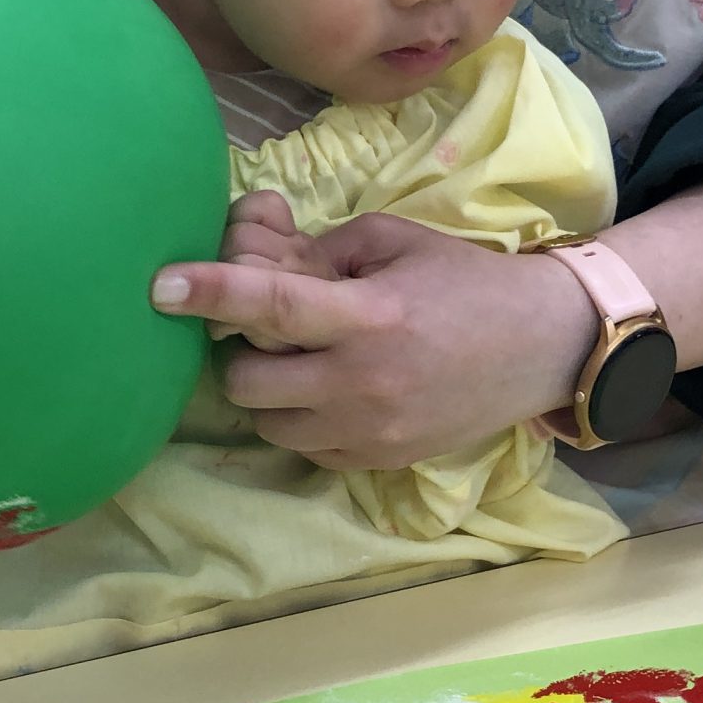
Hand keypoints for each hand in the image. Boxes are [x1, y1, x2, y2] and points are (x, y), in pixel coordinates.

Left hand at [154, 214, 597, 468]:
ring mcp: (370, 431)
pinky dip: (305, 419)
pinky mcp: (379, 460)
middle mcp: (362, 382)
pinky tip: (337, 391)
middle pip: (248, 380)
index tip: (158, 286)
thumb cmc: (466, 282)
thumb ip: (321, 255)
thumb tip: (261, 270)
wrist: (543, 346)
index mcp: (368, 316)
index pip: (271, 304)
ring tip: (306, 362)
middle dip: (245, 351)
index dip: (210, 292)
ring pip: (270, 423)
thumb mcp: (396, 242)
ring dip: (270, 391)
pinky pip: (307, 447)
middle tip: (271, 330)